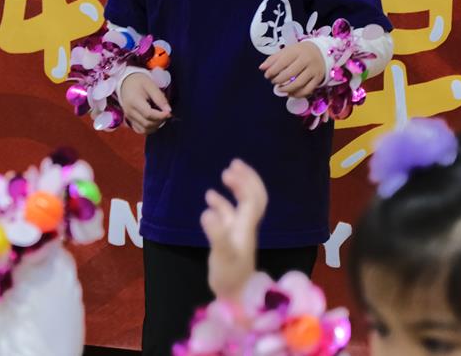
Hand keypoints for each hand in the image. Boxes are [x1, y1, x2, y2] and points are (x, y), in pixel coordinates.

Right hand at [120, 72, 170, 134]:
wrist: (126, 82)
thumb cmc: (139, 82)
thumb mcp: (151, 85)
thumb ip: (160, 98)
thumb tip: (168, 110)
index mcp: (134, 101)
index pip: (148, 114)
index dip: (161, 116)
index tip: (169, 112)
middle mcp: (129, 112)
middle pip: (147, 124)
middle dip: (160, 121)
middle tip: (166, 113)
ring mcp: (129, 117)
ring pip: (144, 130)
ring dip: (155, 126)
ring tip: (161, 116)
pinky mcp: (130, 120)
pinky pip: (140, 130)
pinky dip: (149, 128)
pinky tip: (154, 120)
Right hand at [202, 159, 266, 300]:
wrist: (235, 296)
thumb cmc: (230, 276)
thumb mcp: (222, 255)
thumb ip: (216, 233)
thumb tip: (207, 211)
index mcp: (247, 226)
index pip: (252, 198)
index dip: (245, 181)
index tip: (232, 169)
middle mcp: (246, 226)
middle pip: (254, 197)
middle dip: (247, 179)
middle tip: (234, 164)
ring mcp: (238, 232)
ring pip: (241, 205)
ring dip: (235, 189)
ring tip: (224, 174)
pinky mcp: (230, 239)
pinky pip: (228, 216)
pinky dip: (221, 204)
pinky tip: (209, 198)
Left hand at [259, 40, 325, 97]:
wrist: (321, 52)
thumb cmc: (300, 52)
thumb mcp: (287, 51)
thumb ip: (274, 59)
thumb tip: (262, 68)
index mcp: (297, 51)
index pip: (282, 62)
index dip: (272, 70)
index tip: (267, 75)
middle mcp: (306, 60)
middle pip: (290, 73)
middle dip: (278, 80)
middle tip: (273, 81)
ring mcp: (313, 70)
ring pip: (299, 83)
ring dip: (286, 89)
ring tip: (280, 89)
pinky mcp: (318, 79)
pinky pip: (307, 90)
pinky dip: (297, 94)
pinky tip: (290, 93)